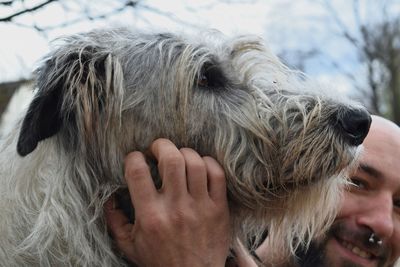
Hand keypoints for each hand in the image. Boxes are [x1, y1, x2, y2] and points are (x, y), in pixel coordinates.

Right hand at [104, 139, 229, 266]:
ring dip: (185, 153)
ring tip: (179, 158)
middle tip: (158, 149)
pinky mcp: (219, 209)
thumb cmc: (160, 262)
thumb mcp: (129, 246)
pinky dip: (209, 163)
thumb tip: (108, 197)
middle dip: (162, 145)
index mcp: (150, 216)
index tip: (135, 158)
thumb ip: (115, 221)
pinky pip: (217, 175)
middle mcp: (176, 208)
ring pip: (195, 163)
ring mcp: (200, 207)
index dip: (133, 157)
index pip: (138, 172)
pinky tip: (200, 166)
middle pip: (171, 159)